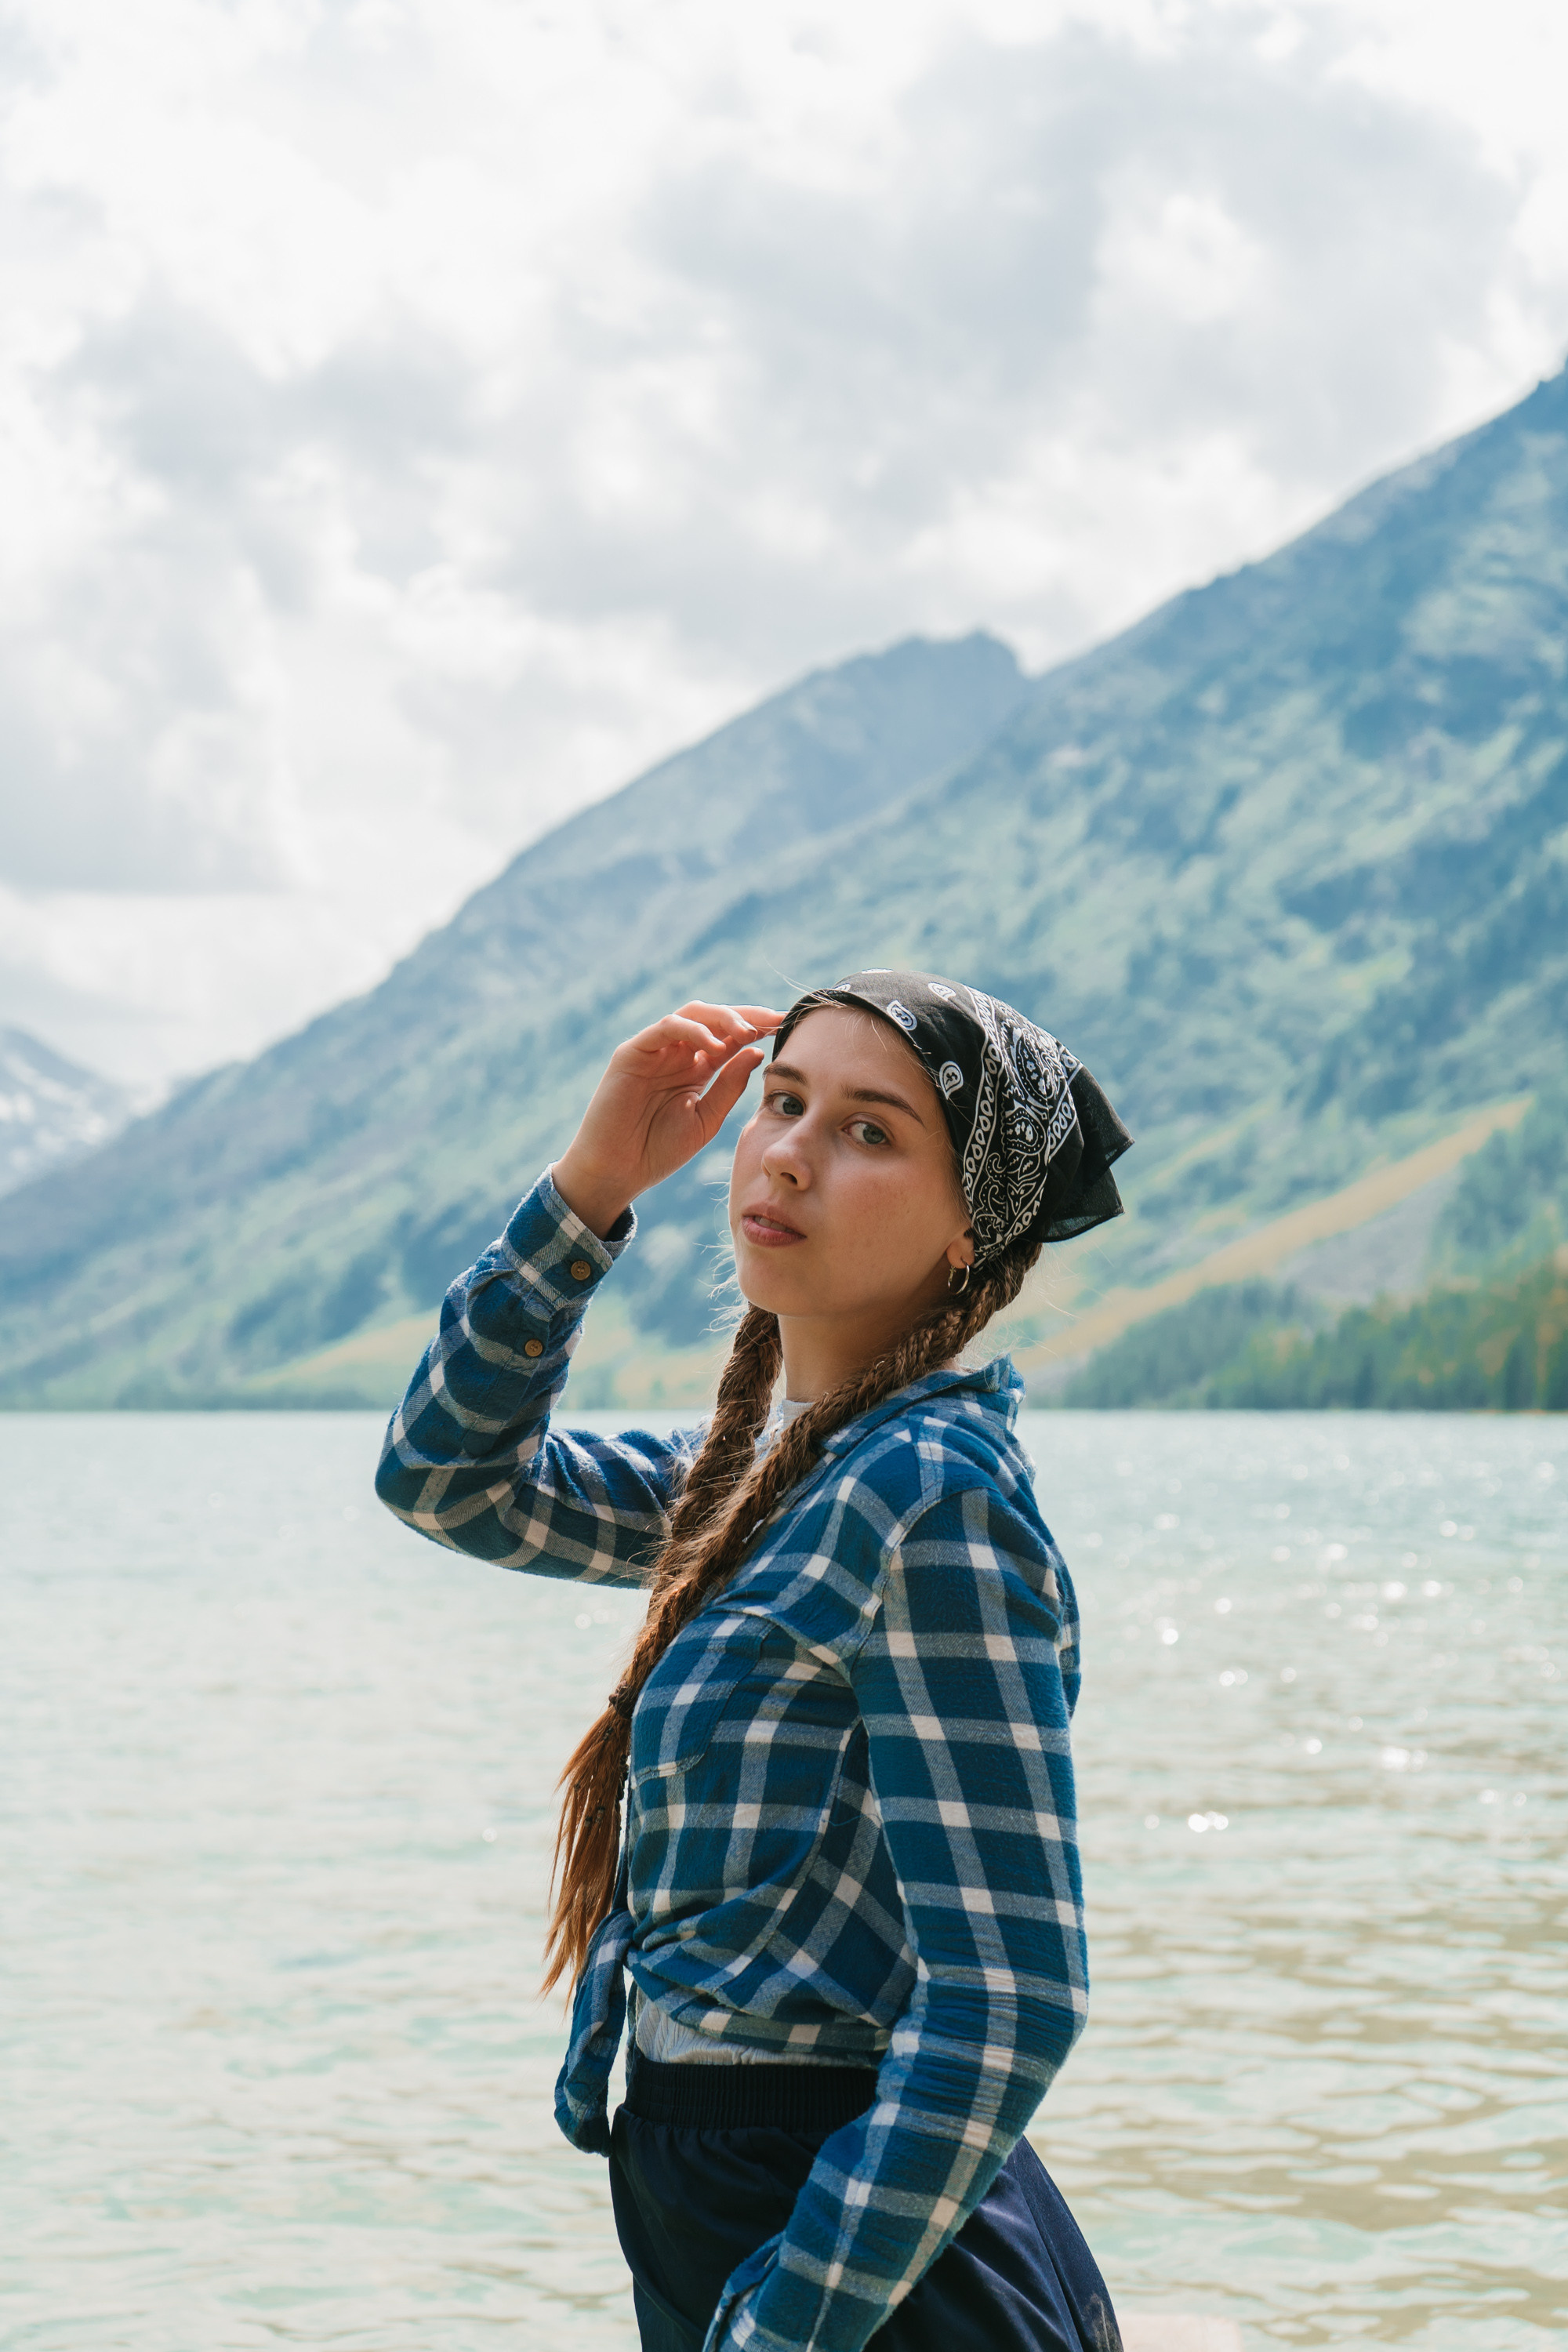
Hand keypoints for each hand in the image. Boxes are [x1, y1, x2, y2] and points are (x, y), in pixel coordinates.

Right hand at [552, 1001, 782, 1236]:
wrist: (617, 1173)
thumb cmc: (657, 1151)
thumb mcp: (706, 1119)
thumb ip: (730, 1086)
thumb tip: (757, 1052)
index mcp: (696, 1068)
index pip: (731, 1038)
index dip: (759, 1029)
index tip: (787, 1028)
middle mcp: (676, 1053)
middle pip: (715, 1018)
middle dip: (747, 1015)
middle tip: (775, 1021)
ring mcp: (653, 1050)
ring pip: (692, 1014)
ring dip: (723, 1017)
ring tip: (746, 1031)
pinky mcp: (632, 1053)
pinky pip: (665, 1028)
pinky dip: (693, 1030)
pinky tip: (715, 1044)